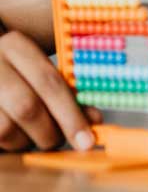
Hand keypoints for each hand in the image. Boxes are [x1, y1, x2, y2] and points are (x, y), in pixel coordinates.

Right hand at [0, 30, 99, 151]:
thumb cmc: (17, 75)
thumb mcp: (39, 73)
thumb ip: (67, 94)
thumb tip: (94, 121)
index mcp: (16, 46)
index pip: (50, 82)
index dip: (71, 115)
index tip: (87, 141)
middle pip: (27, 107)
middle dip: (49, 132)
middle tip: (58, 141)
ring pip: (4, 129)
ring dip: (25, 142)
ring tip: (31, 137)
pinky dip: (8, 145)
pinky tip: (14, 138)